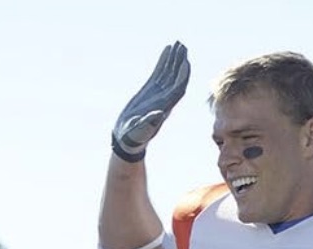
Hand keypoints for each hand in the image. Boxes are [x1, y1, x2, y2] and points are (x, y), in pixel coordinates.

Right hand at [112, 42, 189, 161]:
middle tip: (183, 46)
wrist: (127, 139)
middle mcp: (164, 98)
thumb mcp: (139, 131)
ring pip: (169, 73)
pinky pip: (159, 73)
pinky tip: (167, 50)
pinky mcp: (150, 90)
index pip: (178, 89)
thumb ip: (149, 123)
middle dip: (180, 62)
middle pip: (176, 77)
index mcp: (164, 107)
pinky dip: (163, 61)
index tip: (186, 62)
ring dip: (174, 59)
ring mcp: (158, 93)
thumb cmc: (133, 137)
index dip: (182, 76)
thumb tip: (159, 113)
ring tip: (178, 44)